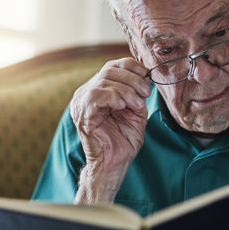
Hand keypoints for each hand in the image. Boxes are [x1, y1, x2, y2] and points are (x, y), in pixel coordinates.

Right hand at [71, 58, 150, 203]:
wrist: (115, 163)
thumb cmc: (124, 140)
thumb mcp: (136, 111)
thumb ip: (137, 93)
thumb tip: (145, 76)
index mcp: (97, 90)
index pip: (111, 66)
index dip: (131, 66)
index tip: (147, 76)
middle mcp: (86, 94)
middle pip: (109, 70)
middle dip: (133, 79)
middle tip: (145, 93)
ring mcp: (81, 104)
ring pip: (104, 81)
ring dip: (127, 90)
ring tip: (137, 104)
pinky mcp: (82, 115)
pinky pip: (96, 95)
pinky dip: (114, 97)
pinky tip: (122, 107)